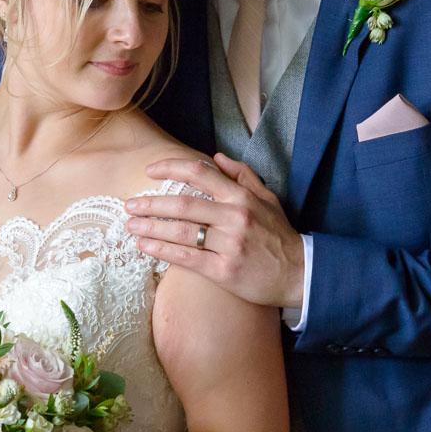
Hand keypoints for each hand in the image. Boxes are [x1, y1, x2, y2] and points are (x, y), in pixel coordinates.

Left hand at [123, 154, 305, 310]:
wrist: (300, 274)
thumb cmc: (280, 236)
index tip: (149, 170)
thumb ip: (243, 176)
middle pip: (182, 204)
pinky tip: (144, 246)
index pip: (199, 173)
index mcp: (241, 197)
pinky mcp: (224, 271)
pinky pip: (185, 258)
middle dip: (151, 203)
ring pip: (180, 232)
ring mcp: (229, 245)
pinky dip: (161, 250)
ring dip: (150, 227)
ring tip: (130, 225)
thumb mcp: (268, 199)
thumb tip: (217, 157)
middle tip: (130, 204)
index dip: (170, 168)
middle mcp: (234, 217)